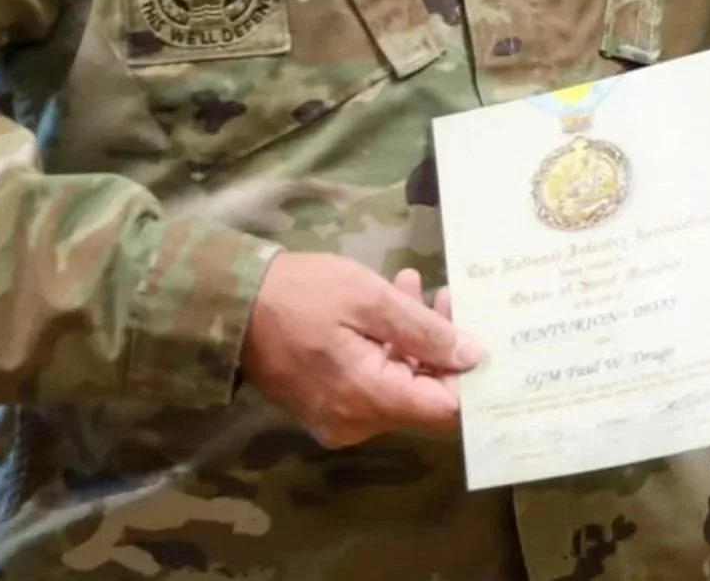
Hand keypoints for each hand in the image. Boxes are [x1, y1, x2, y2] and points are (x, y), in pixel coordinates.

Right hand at [241, 252, 481, 447]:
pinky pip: (373, 384)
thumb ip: (423, 328)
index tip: (478, 331)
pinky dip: (387, 348)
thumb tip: (473, 355)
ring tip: (412, 284)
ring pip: (399, 386)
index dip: (468, 375)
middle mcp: (357, 424)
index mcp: (368, 400)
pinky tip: (388, 305)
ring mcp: (339, 419)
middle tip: (443, 293)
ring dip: (413, 339)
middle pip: (423, 397)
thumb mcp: (368, 297)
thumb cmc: (301, 294)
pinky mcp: (327, 406)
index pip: (444, 410)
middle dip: (440, 346)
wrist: (232, 304)